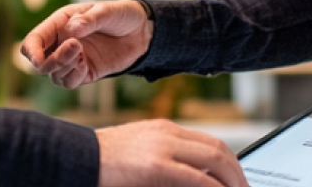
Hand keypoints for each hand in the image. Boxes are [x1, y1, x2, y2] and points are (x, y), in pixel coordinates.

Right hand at [21, 0, 152, 88]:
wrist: (142, 31)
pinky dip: (73, 77)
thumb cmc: (121, 15)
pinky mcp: (85, 73)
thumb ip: (90, 19)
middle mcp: (61, 43)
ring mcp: (73, 60)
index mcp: (60, 23)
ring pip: (54, 75)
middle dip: (51, 61)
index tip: (40, 59)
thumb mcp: (107, 11)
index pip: (33, 41)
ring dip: (64, 68)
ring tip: (82, 54)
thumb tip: (72, 30)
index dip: (31, 52)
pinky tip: (85, 66)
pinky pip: (69, 82)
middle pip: (39, 62)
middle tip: (75, 49)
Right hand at [96, 120, 248, 186]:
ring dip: (233, 181)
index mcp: (164, 129)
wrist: (73, 158)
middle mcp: (167, 133)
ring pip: (215, 160)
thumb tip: (194, 178)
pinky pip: (198, 179)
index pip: (210, 143)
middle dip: (238, 174)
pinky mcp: (156, 166)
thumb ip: (165, 161)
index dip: (230, 164)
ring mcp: (162, 147)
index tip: (237, 182)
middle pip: (219, 150)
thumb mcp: (137, 155)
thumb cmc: (101, 163)